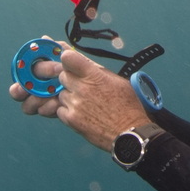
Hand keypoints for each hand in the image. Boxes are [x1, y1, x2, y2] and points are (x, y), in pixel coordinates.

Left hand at [7, 48, 150, 151]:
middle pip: (61, 76)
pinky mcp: (71, 119)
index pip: (67, 57)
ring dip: (68, 97)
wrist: (129, 132)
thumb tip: (82, 61)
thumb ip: (96, 70)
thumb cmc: (127, 106)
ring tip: (85, 103)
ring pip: (60, 93)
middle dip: (68, 80)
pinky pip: (60, 110)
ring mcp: (75, 104)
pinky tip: (82, 114)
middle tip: (80, 87)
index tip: (69, 63)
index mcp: (95, 75)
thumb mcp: (116, 81)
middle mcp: (82, 87)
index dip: (66, 59)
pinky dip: (67, 111)